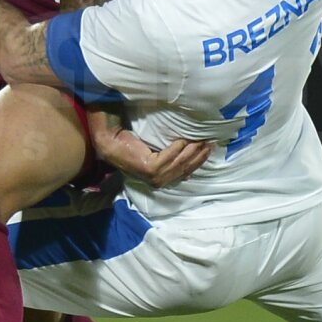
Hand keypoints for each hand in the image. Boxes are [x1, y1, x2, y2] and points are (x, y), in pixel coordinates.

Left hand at [94, 127, 213, 188]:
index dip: (199, 161)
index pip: (185, 172)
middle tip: (210, 143)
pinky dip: (176, 149)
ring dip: (191, 151)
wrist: (111, 142)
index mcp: (161, 180)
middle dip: (199, 156)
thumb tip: (190, 174)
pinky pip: (168, 157)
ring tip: (200, 140)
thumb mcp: (154, 158)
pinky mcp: (149, 168)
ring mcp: (153, 176)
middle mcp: (158, 181)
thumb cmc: (131, 146)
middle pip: (185, 168)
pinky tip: (182, 140)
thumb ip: (170, 164)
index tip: (210, 148)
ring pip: (179, 163)